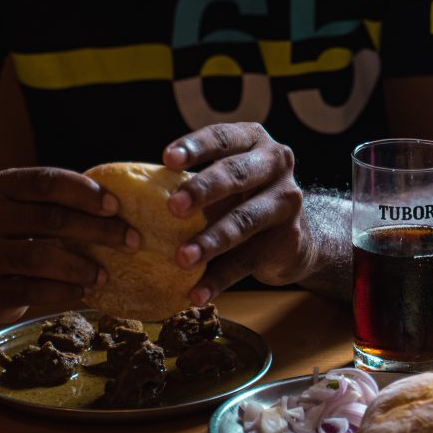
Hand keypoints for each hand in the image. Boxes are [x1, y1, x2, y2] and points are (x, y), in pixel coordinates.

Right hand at [0, 167, 140, 322]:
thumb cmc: (16, 232)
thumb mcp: (30, 207)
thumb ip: (63, 202)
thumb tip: (123, 208)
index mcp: (3, 187)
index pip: (46, 182)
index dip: (84, 192)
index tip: (116, 206)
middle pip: (50, 219)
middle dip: (97, 230)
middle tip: (131, 241)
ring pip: (39, 256)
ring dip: (80, 266)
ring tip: (105, 275)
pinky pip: (30, 290)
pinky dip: (62, 290)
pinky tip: (83, 291)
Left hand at [163, 123, 315, 304]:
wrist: (297, 237)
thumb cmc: (243, 200)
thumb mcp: (224, 183)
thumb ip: (194, 185)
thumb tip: (135, 200)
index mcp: (253, 141)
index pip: (222, 139)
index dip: (195, 147)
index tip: (167, 159)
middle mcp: (276, 164)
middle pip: (236, 175)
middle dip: (203, 190)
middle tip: (173, 207)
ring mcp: (286, 202)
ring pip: (244, 221)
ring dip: (210, 241)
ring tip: (182, 258)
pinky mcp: (288, 240)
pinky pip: (248, 260)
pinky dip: (220, 279)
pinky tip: (197, 293)